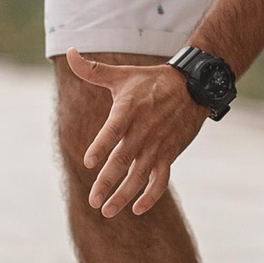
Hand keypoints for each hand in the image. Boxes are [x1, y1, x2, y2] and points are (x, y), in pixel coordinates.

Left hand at [65, 49, 209, 217]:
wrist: (193, 88)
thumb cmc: (151, 81)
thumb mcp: (122, 74)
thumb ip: (92, 70)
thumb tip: (70, 51)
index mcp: (128, 110)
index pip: (113, 130)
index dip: (102, 145)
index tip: (89, 162)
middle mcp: (142, 131)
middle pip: (123, 160)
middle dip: (108, 182)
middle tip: (93, 201)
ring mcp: (157, 145)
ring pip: (140, 176)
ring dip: (124, 195)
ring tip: (107, 211)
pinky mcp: (169, 155)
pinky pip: (160, 180)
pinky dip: (150, 195)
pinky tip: (136, 209)